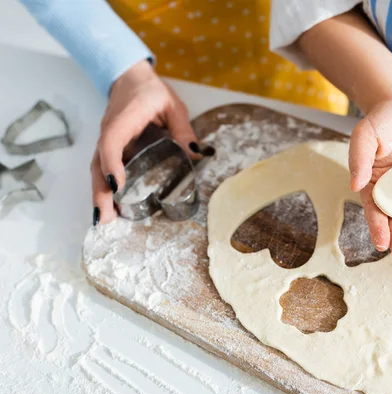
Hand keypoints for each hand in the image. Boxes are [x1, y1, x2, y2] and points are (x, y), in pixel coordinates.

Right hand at [90, 60, 205, 225]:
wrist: (130, 78)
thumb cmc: (150, 91)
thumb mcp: (172, 105)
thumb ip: (183, 128)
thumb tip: (197, 153)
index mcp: (124, 119)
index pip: (111, 142)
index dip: (112, 164)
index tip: (116, 185)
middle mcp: (109, 132)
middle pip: (98, 163)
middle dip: (100, 191)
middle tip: (104, 217)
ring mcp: (107, 140)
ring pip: (97, 169)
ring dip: (99, 194)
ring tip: (103, 219)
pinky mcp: (111, 147)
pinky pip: (103, 168)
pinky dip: (104, 187)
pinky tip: (110, 206)